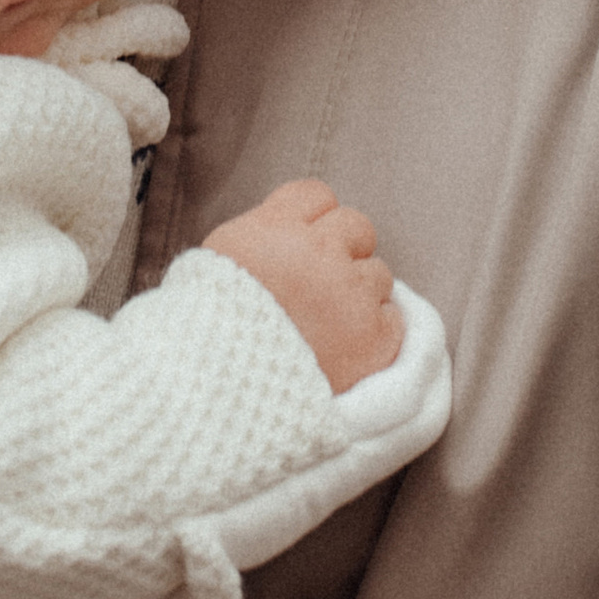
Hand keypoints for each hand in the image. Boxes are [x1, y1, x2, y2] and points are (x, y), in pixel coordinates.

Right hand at [202, 177, 400, 393]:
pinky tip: (342, 352)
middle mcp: (316, 252)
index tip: (300, 248)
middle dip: (343, 253)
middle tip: (318, 291)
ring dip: (359, 297)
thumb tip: (284, 233)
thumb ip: (256, 241)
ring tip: (324, 331)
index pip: (317, 195)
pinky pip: (394, 319)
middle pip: (357, 226)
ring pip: (378, 274)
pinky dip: (375, 335)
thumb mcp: (210, 270)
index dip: (311, 222)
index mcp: (270, 229)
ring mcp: (350, 294)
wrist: (213, 402)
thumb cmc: (204, 338)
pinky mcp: (375, 337)